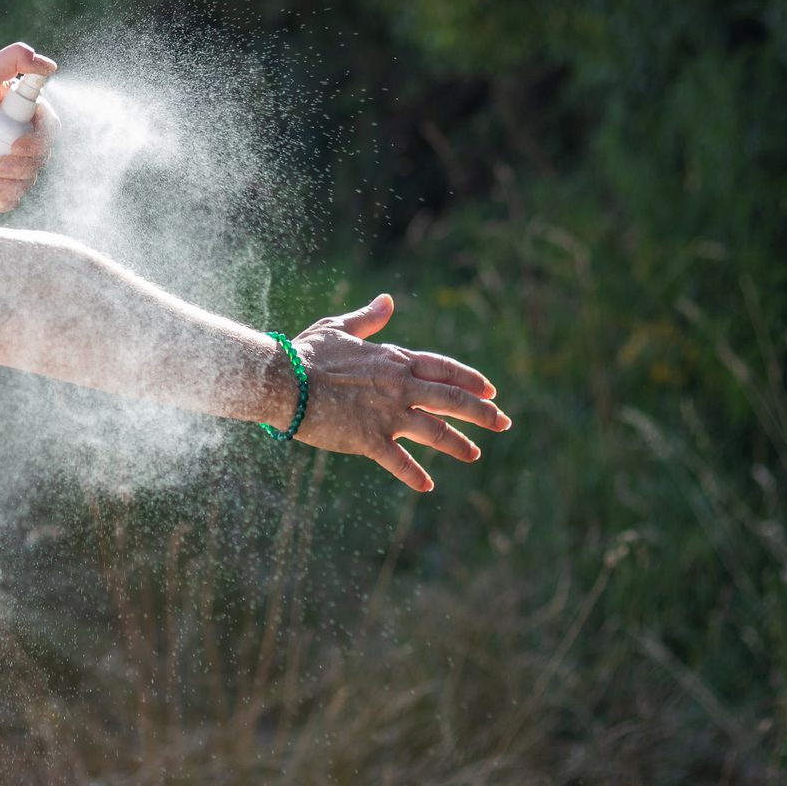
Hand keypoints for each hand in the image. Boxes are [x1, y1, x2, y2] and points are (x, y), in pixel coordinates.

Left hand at [0, 43, 58, 210]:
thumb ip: (16, 58)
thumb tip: (51, 66)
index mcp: (19, 111)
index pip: (48, 128)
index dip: (40, 140)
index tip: (18, 144)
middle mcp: (15, 135)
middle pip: (40, 157)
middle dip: (23, 165)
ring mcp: (4, 160)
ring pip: (28, 179)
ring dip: (14, 185)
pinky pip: (11, 197)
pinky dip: (7, 200)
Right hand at [285, 294, 510, 490]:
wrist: (282, 380)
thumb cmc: (307, 353)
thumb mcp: (339, 329)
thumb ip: (368, 318)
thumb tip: (388, 300)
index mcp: (394, 360)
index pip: (444, 369)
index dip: (470, 380)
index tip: (491, 390)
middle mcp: (400, 387)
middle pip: (452, 400)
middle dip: (482, 413)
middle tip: (504, 422)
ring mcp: (387, 414)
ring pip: (436, 431)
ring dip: (459, 444)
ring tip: (475, 454)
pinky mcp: (369, 439)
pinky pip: (400, 461)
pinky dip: (414, 474)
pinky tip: (427, 485)